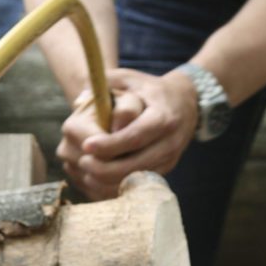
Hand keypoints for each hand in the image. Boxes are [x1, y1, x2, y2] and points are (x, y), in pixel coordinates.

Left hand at [58, 68, 198, 199]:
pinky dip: (116, 187)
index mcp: (162, 117)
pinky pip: (139, 186)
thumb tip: (80, 100)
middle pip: (135, 165)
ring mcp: (169, 159)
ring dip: (108, 181)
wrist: (185, 103)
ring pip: (136, 180)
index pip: (135, 136)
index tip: (86, 145)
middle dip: (105, 168)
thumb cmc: (149, 90)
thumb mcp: (130, 78)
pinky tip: (97, 180)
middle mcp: (169, 142)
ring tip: (86, 172)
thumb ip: (106, 83)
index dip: (110, 145)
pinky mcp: (164, 171)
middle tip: (82, 162)